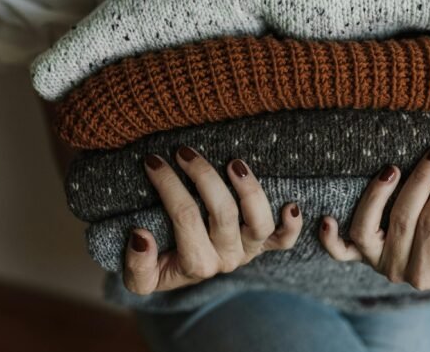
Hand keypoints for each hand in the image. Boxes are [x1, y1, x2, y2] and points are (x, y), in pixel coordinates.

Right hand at [123, 146, 302, 293]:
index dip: (169, 185)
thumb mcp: (139, 277)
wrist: (179, 274)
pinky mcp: (264, 244)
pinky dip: (292, 224)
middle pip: (222, 213)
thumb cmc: (158, 265)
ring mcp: (249, 250)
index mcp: (196, 264)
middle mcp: (227, 258)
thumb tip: (141, 236)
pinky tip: (291, 204)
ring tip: (233, 162)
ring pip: (259, 222)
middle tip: (183, 151)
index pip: (184, 217)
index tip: (153, 161)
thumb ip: (137, 265)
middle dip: (202, 176)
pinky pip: (285, 239)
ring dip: (249, 190)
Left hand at [319, 146, 429, 290]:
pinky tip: (327, 218)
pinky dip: (330, 238)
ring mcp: (374, 261)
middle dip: (421, 183)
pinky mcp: (358, 250)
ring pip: (365, 229)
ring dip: (377, 196)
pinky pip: (338, 249)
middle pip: (402, 221)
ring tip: (393, 168)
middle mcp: (398, 272)